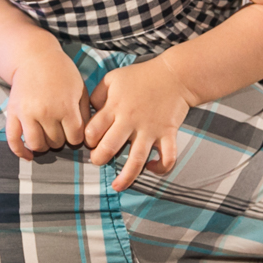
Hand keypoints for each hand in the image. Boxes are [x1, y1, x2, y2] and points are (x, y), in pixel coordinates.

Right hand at [6, 50, 89, 160]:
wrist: (35, 57)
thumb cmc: (62, 72)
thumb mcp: (80, 89)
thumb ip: (85, 113)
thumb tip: (86, 135)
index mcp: (65, 107)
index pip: (74, 138)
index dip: (77, 137)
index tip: (74, 130)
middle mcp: (45, 112)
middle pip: (56, 142)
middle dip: (61, 139)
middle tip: (60, 128)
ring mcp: (27, 113)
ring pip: (36, 145)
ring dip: (44, 145)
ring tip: (47, 137)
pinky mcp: (13, 113)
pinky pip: (13, 139)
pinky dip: (20, 152)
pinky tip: (28, 157)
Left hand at [85, 56, 194, 190]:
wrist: (175, 75)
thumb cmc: (141, 76)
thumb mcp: (112, 79)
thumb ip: (97, 95)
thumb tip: (89, 112)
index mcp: (115, 107)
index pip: (93, 131)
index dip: (87, 140)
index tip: (91, 142)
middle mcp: (131, 121)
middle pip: (109, 147)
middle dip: (99, 159)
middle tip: (98, 161)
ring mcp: (150, 129)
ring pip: (136, 159)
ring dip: (126, 176)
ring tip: (117, 186)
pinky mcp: (168, 134)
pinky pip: (167, 157)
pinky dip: (161, 167)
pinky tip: (152, 168)